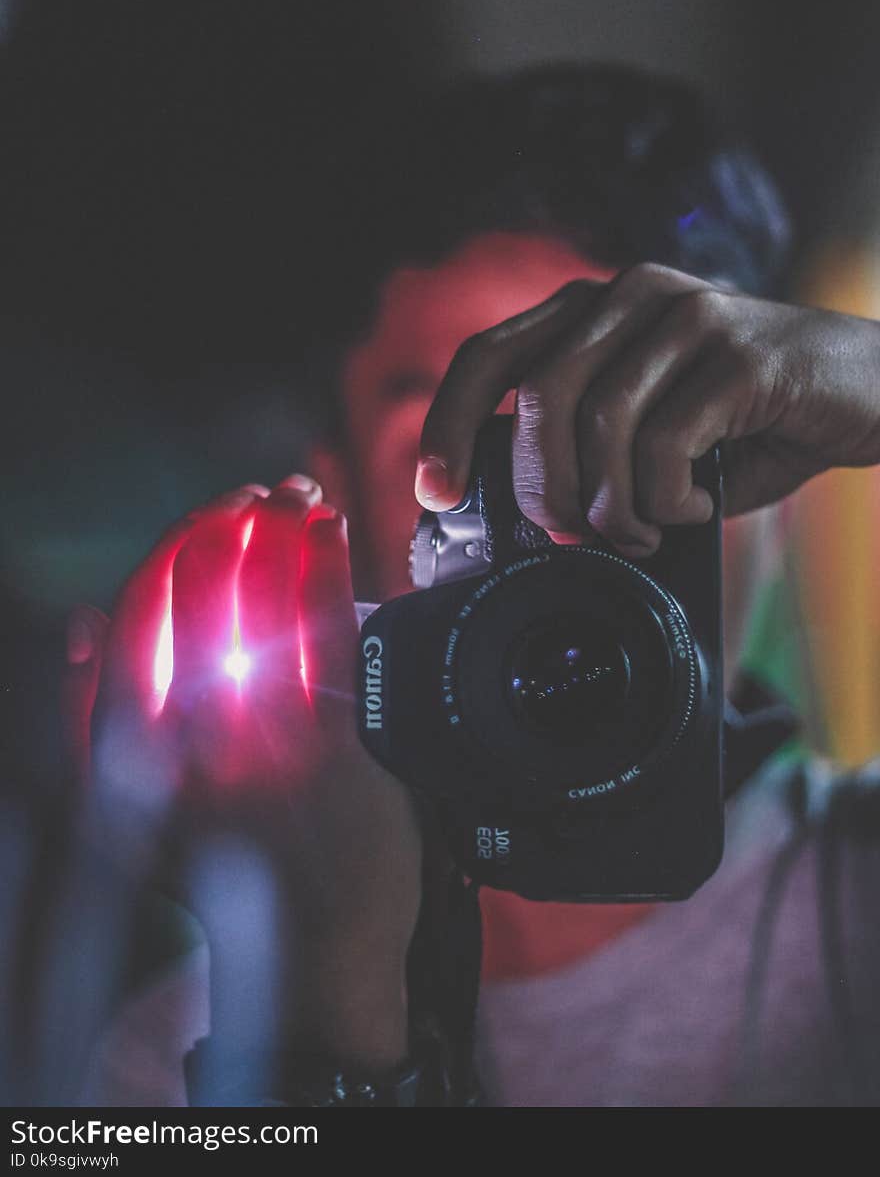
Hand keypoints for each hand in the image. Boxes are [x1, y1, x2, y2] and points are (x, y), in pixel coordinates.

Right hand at [68, 477, 421, 1067]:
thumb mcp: (124, 814)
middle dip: (229, 521)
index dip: (171, 548)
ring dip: (279, 530)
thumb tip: (86, 623)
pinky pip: (331, 635)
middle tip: (254, 494)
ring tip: (295, 495)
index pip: (137, 618)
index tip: (203, 517)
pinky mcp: (341, 754)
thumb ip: (90, 722)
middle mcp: (194, 749)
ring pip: (265, 603)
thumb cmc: (223, 866)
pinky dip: (328, 567)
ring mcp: (269, 751)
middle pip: (202, 595)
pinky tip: (331, 528)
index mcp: (135, 756)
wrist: (319, 949)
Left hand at [416, 263, 879, 556]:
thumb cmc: (752, 421)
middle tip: (575, 537)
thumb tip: (532, 520)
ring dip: (611, 504)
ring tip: (641, 530)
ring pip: (599, 422)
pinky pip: (666, 442)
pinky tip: (693, 506)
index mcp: (596, 311)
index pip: (492, 355)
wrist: (869, 391)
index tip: (437, 491)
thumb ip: (595, 455)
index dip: (450, 424)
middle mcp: (631, 298)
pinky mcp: (738, 352)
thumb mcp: (658, 434)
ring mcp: (685, 316)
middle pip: (539, 396)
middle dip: (543, 488)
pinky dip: (667, 498)